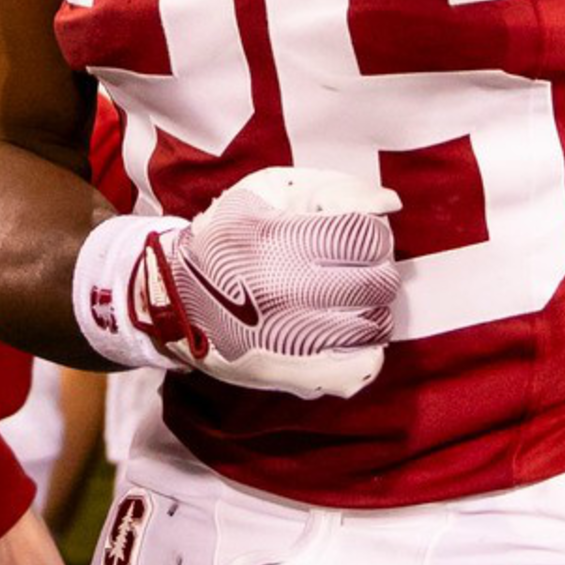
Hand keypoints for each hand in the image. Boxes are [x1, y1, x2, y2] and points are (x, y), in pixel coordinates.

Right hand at [128, 167, 399, 398]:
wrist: (175, 299)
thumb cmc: (229, 237)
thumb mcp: (268, 192)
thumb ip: (333, 189)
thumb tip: (390, 203)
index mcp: (275, 242)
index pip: (369, 238)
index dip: (371, 233)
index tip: (352, 237)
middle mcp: (282, 294)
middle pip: (379, 282)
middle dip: (374, 270)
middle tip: (351, 269)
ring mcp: (289, 341)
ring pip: (377, 325)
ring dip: (369, 308)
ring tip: (343, 300)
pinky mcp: (294, 376)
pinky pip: (364, 366)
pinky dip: (364, 348)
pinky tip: (341, 332)